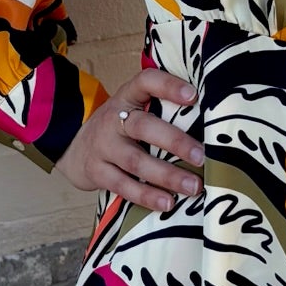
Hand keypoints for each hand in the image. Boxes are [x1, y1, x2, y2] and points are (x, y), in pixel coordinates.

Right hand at [56, 68, 204, 213]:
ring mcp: (103, 147)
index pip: (145, 82)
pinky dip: (146, 196)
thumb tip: (212, 118)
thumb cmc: (119, 128)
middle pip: (142, 126)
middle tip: (201, 155)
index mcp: (127, 97)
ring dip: (166, 175)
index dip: (168, 86)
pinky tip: (168, 203)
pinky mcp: (97, 172)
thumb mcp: (133, 109)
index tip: (193, 95)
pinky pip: (123, 186)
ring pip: (135, 161)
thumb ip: (161, 108)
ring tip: (193, 186)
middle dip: (174, 141)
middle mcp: (113, 119)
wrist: (73, 148)